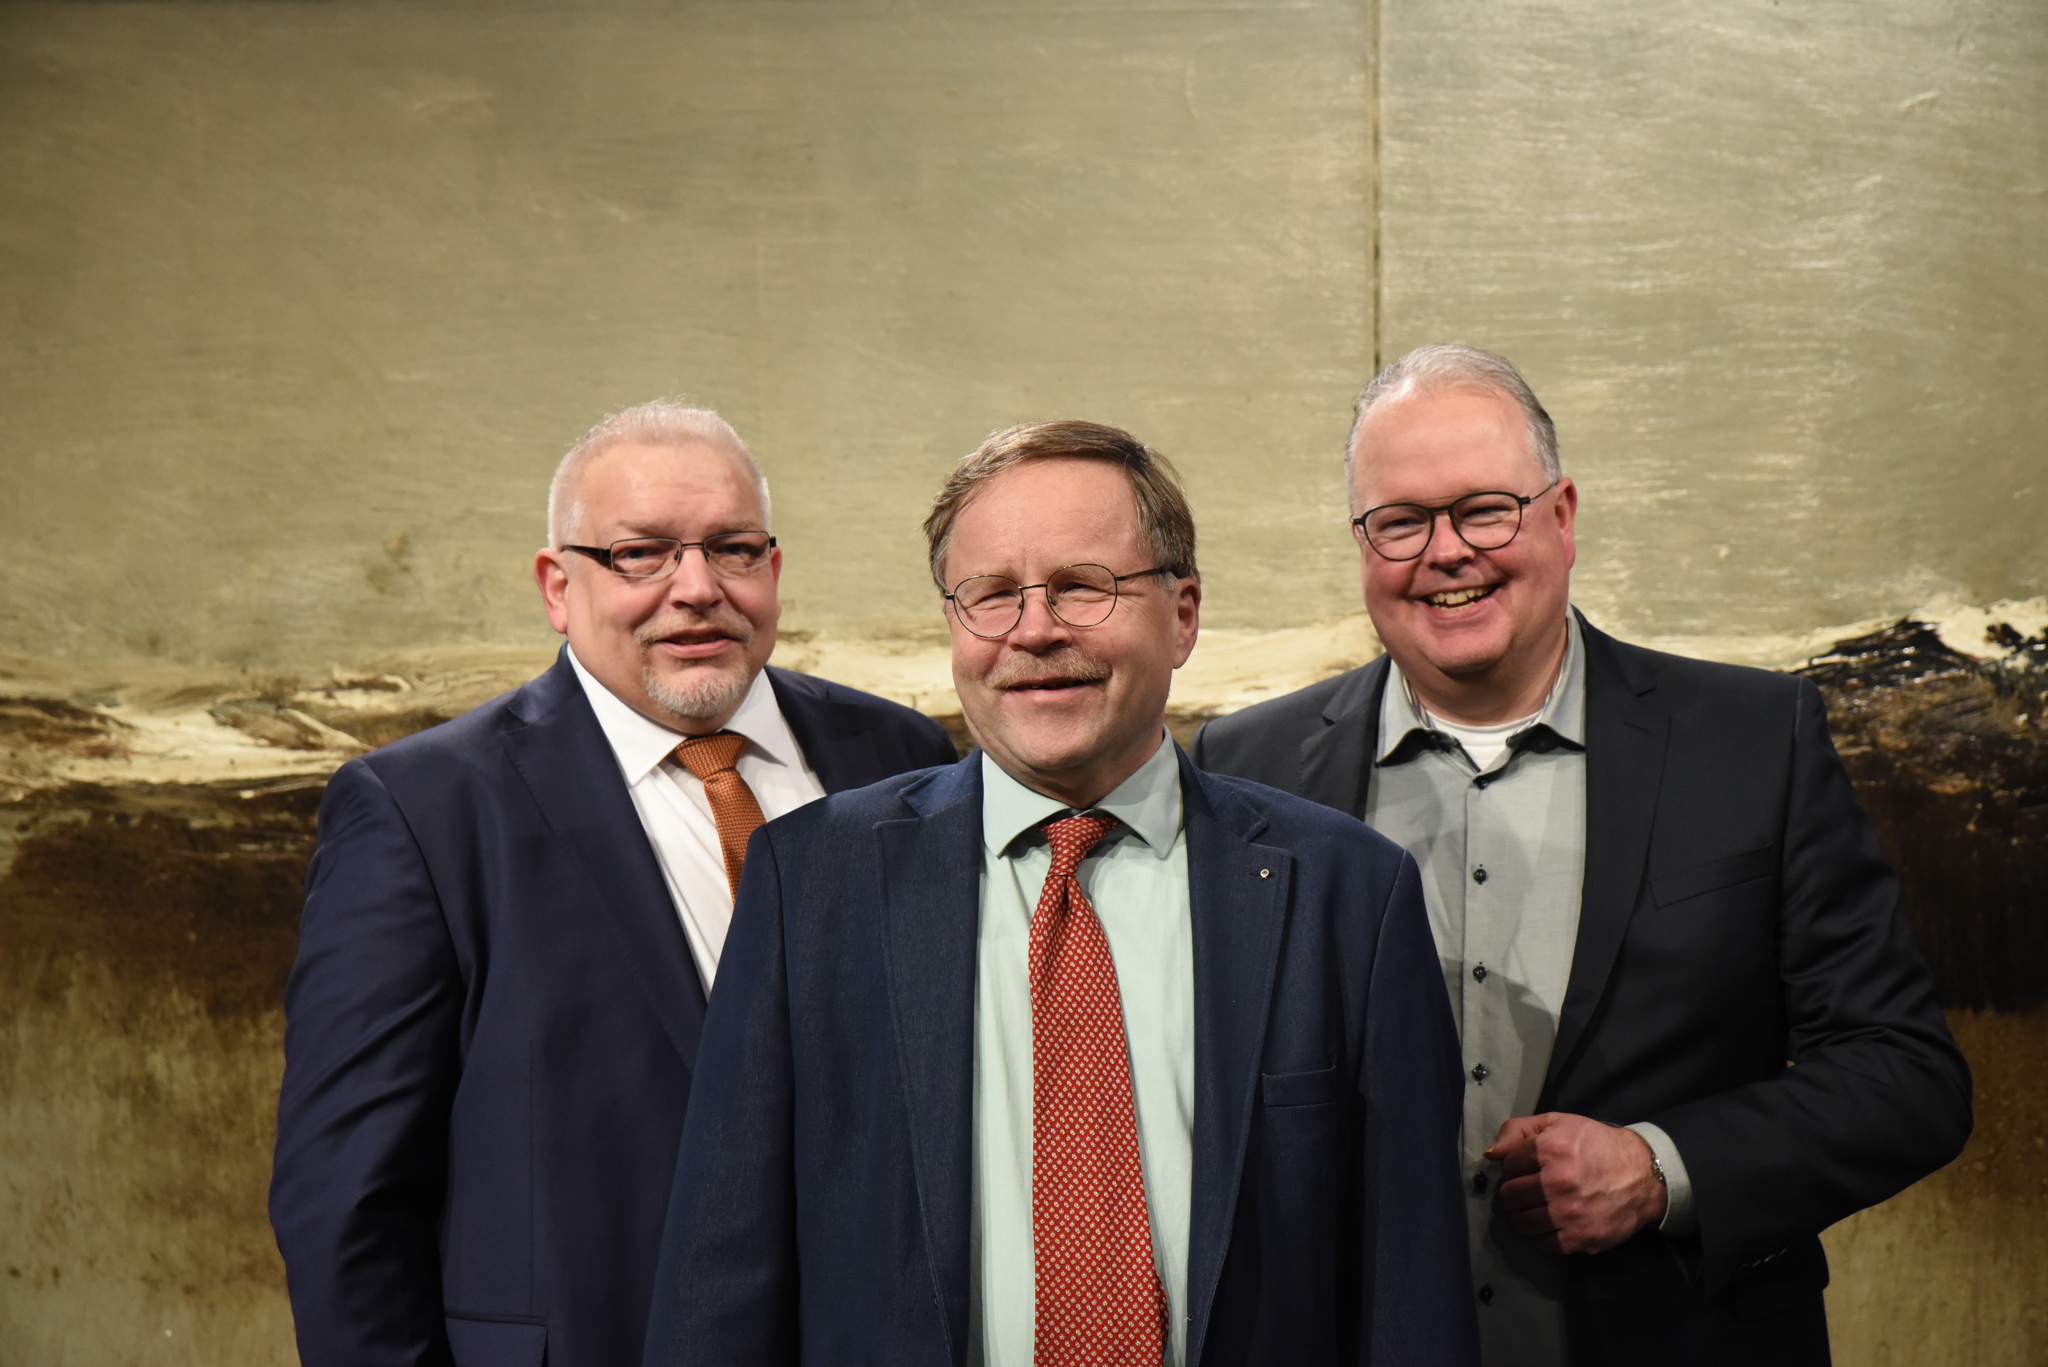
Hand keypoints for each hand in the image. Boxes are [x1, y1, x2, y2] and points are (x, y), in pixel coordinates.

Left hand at [1484, 1113, 1667, 1254]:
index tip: (1526, 1168)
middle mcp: (1557, 1182)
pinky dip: (1541, 1235)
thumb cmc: (1597, 1145)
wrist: (1644, 1175)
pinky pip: (1543, 1243)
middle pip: (1510, 1196)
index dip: (1514, 1166)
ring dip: (1524, 1215)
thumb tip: (1490, 1154)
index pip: (1507, 1165)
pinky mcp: (1580, 1238)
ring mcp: (1568, 1213)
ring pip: (1521, 1222)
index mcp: (1550, 1149)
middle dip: (1515, 1191)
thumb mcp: (1558, 1122)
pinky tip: (1550, 1222)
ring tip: (1536, 1206)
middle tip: (1529, 1189)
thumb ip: (1517, 1130)